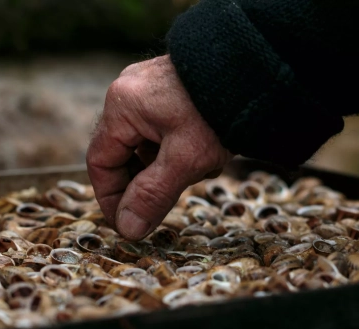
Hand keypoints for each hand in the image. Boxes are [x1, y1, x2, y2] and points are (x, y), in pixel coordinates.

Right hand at [87, 55, 233, 239]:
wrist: (258, 68)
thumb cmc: (219, 109)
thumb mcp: (185, 159)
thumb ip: (153, 195)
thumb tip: (127, 229)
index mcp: (122, 106)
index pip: (100, 163)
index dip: (112, 199)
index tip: (129, 225)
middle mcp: (130, 93)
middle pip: (125, 154)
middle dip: (150, 180)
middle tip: (175, 196)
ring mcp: (152, 89)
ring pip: (150, 145)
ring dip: (172, 166)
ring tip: (204, 166)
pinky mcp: (174, 90)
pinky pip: (167, 130)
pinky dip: (184, 149)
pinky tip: (211, 152)